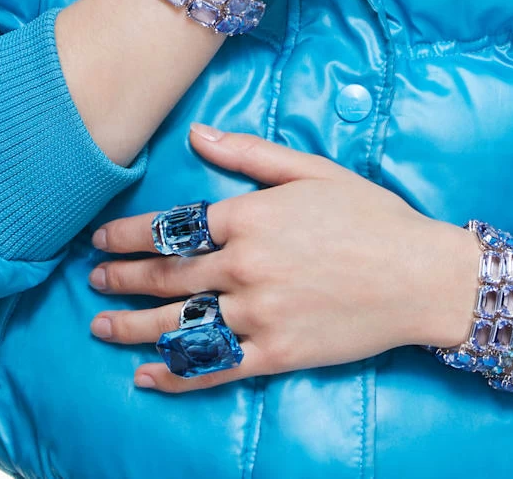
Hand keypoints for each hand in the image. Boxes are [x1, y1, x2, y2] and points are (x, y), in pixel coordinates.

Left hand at [85, 124, 482, 391]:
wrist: (419, 274)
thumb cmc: (370, 215)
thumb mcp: (310, 170)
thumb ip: (249, 154)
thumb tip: (196, 134)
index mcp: (249, 217)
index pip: (171, 227)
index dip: (128, 235)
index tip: (99, 239)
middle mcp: (244, 267)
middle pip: (165, 277)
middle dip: (120, 279)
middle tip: (92, 282)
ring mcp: (257, 315)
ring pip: (177, 325)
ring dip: (132, 328)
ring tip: (100, 327)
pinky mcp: (275, 354)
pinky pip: (212, 369)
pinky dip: (173, 376)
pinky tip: (146, 377)